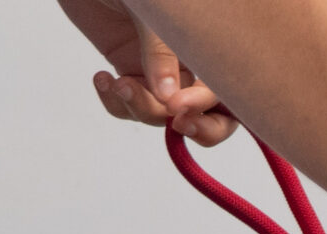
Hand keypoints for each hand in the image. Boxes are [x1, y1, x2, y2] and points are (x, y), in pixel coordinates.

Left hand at [58, 0, 238, 145]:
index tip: (177, 106)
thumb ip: (160, 51)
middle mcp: (190, 59)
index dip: (206, 106)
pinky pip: (130, 105)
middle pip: (211, 111)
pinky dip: (115, 102)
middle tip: (176, 124)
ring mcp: (158, 69)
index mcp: (207, 40)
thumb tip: (168, 100)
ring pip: (164, 114)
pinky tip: (102, 78)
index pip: (224, 88)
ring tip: (116, 84)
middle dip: (199, 127)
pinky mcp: (128, 70)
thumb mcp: (153, 6)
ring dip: (140, 108)